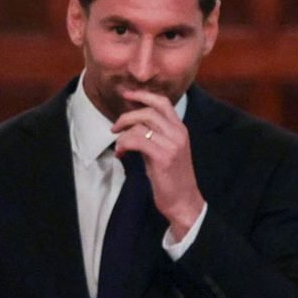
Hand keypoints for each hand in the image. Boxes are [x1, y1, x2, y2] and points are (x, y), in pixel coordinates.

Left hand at [111, 88, 205, 240]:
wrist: (184, 202)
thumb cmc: (171, 178)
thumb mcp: (164, 151)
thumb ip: (153, 135)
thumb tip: (131, 124)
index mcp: (180, 129)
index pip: (163, 103)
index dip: (143, 95)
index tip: (126, 95)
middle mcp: (178, 133)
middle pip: (149, 110)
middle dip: (127, 115)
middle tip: (114, 128)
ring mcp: (172, 144)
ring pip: (140, 124)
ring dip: (122, 134)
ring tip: (118, 147)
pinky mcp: (163, 157)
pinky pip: (135, 140)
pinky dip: (122, 145)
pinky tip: (121, 155)